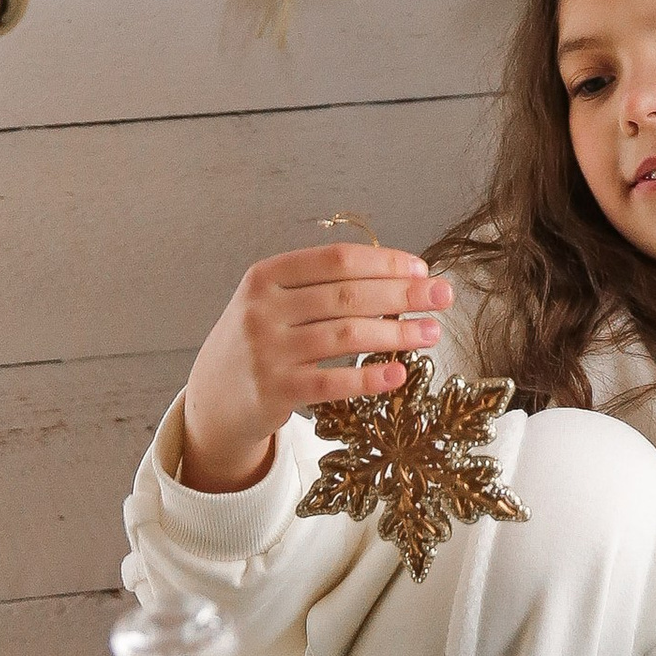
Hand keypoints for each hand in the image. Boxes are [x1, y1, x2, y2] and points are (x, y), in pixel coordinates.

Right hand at [177, 244, 453, 492]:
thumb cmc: (260, 340)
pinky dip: (369, 378)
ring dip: (397, 333)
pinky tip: (399, 374)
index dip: (384, 263)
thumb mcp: (274, 302)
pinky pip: (332, 382)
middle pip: (347, 295)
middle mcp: (263, 310)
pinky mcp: (274, 392)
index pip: (336, 260)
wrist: (213, 396)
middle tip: (443, 297)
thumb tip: (402, 279)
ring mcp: (267, 352)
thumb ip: (322, 287)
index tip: (422, 271)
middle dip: (403, 295)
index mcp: (266, 276)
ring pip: (346, 336)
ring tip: (431, 333)